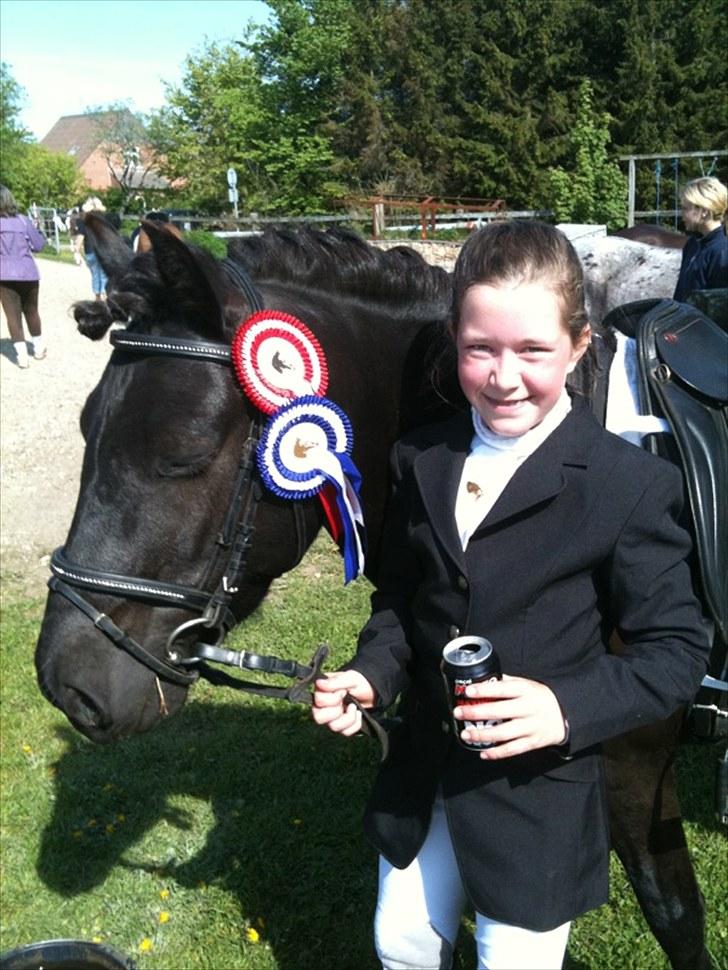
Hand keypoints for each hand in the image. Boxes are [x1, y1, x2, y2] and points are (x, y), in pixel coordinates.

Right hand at [312, 669, 375, 736]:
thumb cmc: (359, 683)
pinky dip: (355, 724)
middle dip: (337, 711)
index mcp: (322, 692)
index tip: (343, 691)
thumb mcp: (350, 678)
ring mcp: (331, 718)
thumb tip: (318, 683)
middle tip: (346, 701)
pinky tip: (358, 714)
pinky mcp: (341, 727)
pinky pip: (345, 732)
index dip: (333, 698)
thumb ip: (334, 682)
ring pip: (333, 727)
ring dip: (349, 718)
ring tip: (354, 707)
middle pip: (319, 718)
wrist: (371, 692)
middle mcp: (322, 707)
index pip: (318, 701)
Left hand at [453, 675, 567, 759]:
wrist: (565, 715)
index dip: (485, 690)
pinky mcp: (533, 742)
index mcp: (526, 691)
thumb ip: (507, 682)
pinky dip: (497, 753)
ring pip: (504, 733)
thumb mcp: (527, 684)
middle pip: (500, 711)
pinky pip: (513, 749)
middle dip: (476, 713)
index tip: (468, 691)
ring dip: (482, 735)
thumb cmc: (540, 697)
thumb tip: (483, 678)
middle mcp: (528, 708)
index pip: (503, 689)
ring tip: (465, 734)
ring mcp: (531, 727)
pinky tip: (483, 753)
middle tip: (458, 712)